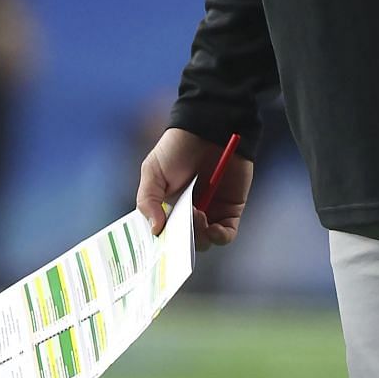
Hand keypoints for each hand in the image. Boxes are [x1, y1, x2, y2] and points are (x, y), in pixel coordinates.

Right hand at [136, 128, 254, 250]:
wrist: (209, 128)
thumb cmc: (176, 148)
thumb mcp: (152, 171)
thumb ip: (148, 200)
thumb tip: (154, 229)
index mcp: (168, 208)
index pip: (165, 236)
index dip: (162, 245)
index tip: (159, 248)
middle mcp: (189, 215)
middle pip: (185, 243)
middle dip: (182, 241)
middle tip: (182, 225)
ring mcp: (210, 214)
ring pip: (204, 241)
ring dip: (199, 236)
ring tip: (197, 215)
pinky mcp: (230, 210)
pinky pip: (226, 234)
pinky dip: (219, 237)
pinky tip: (213, 228)